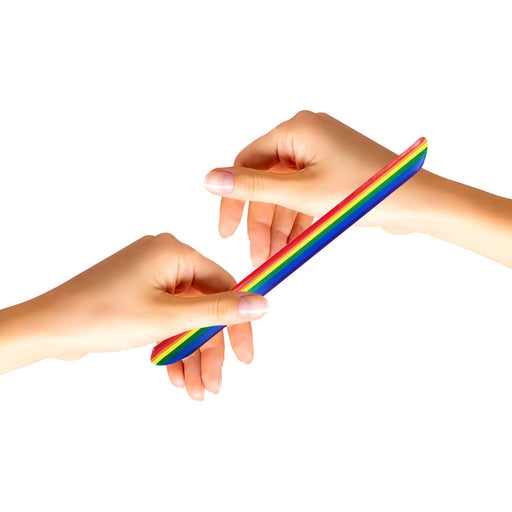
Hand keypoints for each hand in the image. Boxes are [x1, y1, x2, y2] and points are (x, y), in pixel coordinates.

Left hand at [0, 234, 268, 398]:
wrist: (48, 328)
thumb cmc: (101, 316)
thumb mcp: (168, 318)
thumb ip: (218, 311)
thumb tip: (261, 303)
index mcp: (174, 252)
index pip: (224, 285)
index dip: (237, 324)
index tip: (244, 356)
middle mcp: (165, 259)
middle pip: (204, 307)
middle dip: (208, 349)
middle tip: (213, 384)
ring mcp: (151, 277)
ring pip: (186, 318)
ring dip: (191, 354)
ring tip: (194, 390)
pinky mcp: (140, 293)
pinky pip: (168, 319)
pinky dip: (172, 345)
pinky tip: (175, 375)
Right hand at [204, 110, 432, 265]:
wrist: (418, 203)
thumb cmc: (366, 191)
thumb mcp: (302, 193)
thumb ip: (253, 187)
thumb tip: (210, 178)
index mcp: (296, 129)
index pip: (247, 164)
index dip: (234, 200)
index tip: (227, 232)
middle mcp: (305, 136)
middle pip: (267, 183)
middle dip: (261, 223)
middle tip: (257, 255)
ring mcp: (320, 155)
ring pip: (285, 194)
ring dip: (278, 227)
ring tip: (274, 258)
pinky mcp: (331, 172)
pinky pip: (303, 196)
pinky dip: (297, 221)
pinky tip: (291, 247)